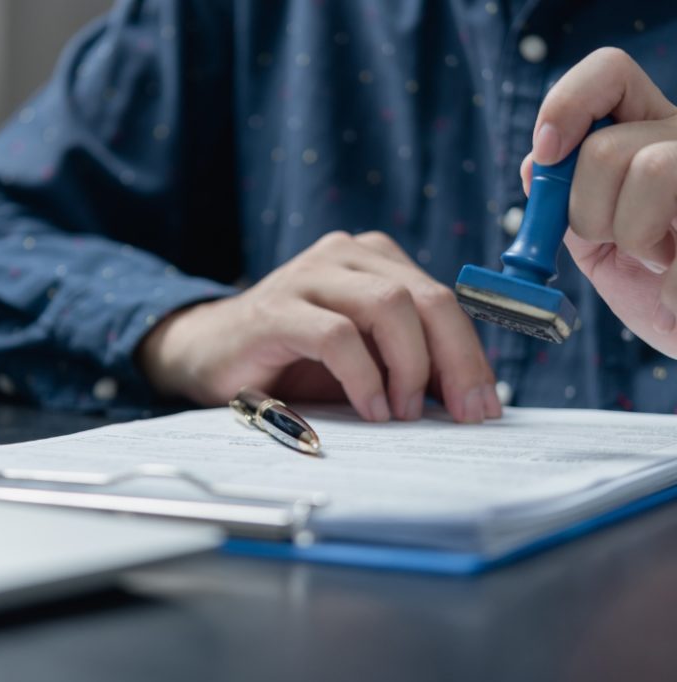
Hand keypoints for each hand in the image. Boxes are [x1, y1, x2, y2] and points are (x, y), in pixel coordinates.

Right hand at [137, 231, 500, 422]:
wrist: (211, 353)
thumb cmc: (293, 360)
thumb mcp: (364, 359)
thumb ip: (408, 363)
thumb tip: (468, 398)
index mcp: (375, 261)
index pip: (442, 301)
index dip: (471, 355)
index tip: (484, 406)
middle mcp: (346, 255)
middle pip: (426, 299)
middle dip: (456, 361)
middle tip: (464, 414)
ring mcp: (309, 275)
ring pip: (390, 307)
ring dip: (409, 367)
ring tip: (404, 412)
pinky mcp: (277, 309)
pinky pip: (338, 337)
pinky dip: (363, 377)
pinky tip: (370, 408)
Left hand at [521, 47, 676, 355]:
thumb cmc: (648, 287)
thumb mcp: (596, 243)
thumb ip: (563, 204)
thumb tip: (534, 164)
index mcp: (648, 134)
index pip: (608, 74)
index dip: (566, 106)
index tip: (546, 156)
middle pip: (604, 149)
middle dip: (589, 215)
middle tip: (623, 245)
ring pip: (651, 170)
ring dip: (635, 238)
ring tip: (657, 261)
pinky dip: (672, 286)